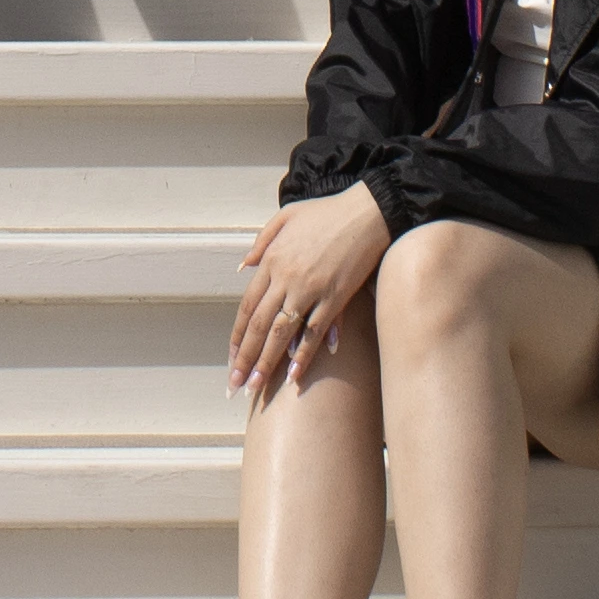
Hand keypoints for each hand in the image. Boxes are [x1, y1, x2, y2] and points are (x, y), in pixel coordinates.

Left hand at [227, 183, 394, 402]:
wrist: (367, 211)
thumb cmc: (327, 212)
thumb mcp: (286, 216)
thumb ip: (261, 241)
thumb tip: (243, 266)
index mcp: (271, 261)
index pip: (247, 307)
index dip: (237, 336)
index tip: (231, 359)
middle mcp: (286, 279)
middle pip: (259, 326)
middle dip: (245, 359)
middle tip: (235, 384)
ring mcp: (310, 290)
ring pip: (281, 334)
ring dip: (266, 363)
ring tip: (255, 387)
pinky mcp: (335, 297)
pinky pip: (314, 332)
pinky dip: (304, 356)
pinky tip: (294, 376)